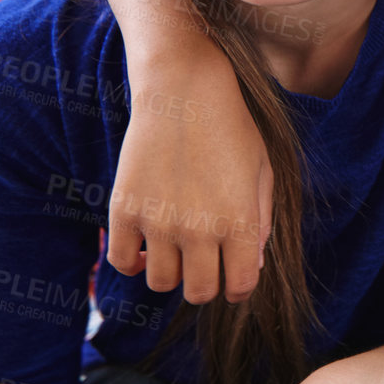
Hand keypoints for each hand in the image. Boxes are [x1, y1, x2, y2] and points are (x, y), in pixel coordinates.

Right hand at [107, 52, 271, 304]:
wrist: (184, 90)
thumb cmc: (231, 128)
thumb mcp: (262, 172)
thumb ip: (260, 223)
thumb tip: (253, 266)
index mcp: (238, 223)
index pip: (240, 286)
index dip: (239, 286)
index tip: (234, 274)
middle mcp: (198, 230)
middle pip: (198, 293)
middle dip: (206, 284)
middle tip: (205, 265)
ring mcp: (158, 222)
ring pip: (160, 282)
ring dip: (171, 272)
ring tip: (176, 249)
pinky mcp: (125, 209)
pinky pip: (121, 261)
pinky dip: (133, 261)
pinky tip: (144, 246)